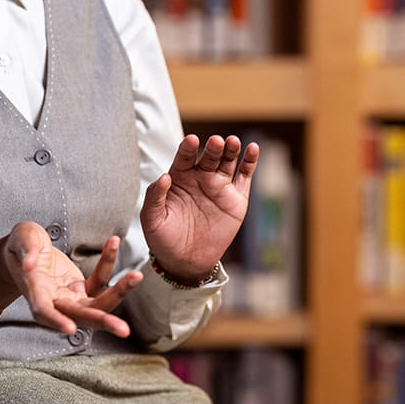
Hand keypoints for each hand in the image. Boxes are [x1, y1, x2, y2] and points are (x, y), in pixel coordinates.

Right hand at [1, 222, 141, 337]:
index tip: (69, 328)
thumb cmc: (20, 246)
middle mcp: (54, 300)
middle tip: (123, 330)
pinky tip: (113, 242)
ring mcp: (70, 297)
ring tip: (136, 276)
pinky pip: (99, 280)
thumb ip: (26, 249)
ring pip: (96, 304)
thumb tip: (30, 262)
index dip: (56, 320)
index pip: (44, 311)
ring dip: (118, 294)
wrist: (25, 251)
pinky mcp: (81, 288)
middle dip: (102, 322)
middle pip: (79, 316)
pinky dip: (108, 263)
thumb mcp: (20, 239)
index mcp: (35, 291)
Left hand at [141, 134, 257, 283]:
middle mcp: (200, 177)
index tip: (191, 141)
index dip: (188, 148)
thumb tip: (164, 176)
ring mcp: (219, 186)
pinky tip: (252, 148)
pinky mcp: (236, 199)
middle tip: (216, 141)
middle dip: (213, 148)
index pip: (184, 157)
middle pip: (208, 156)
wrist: (185, 262)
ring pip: (227, 162)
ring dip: (231, 149)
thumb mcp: (152, 218)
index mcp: (179, 177)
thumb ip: (155, 196)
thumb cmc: (163, 238)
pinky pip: (244, 176)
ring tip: (233, 141)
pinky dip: (250, 162)